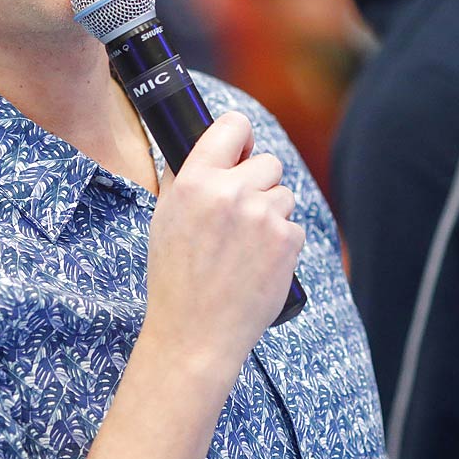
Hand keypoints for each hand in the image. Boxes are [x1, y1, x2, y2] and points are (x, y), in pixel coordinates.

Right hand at [140, 111, 301, 378]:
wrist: (196, 332)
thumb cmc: (175, 277)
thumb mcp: (164, 218)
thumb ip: (184, 177)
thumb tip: (202, 145)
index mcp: (196, 180)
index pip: (234, 126)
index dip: (240, 137)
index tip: (241, 151)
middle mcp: (231, 192)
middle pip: (268, 162)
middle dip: (258, 184)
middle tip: (239, 216)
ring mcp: (263, 216)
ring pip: (284, 195)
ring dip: (271, 214)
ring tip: (244, 247)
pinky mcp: (288, 241)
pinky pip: (293, 226)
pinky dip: (281, 243)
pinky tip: (258, 264)